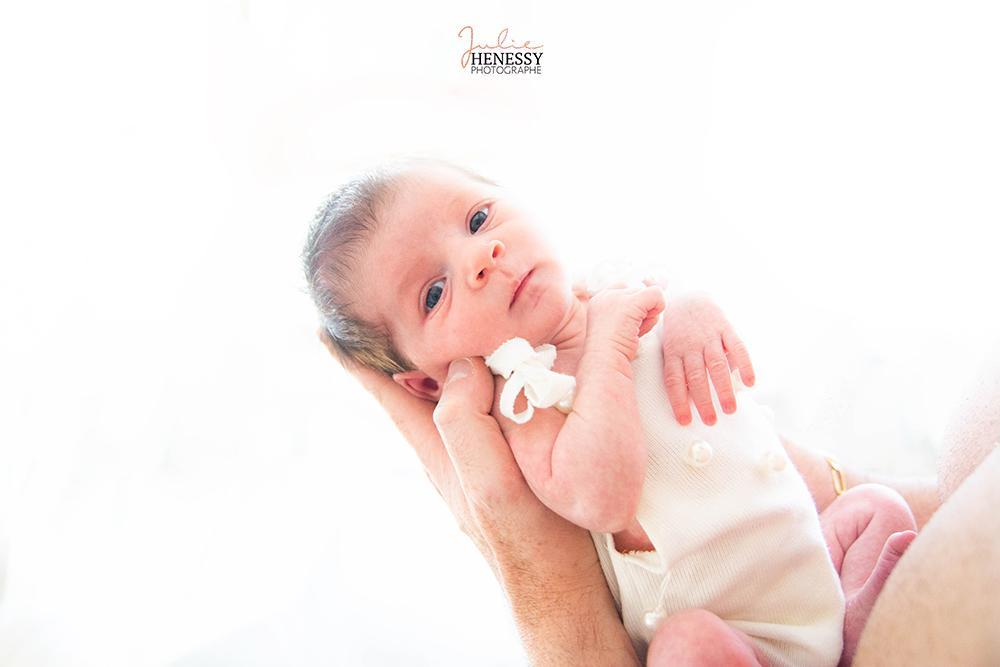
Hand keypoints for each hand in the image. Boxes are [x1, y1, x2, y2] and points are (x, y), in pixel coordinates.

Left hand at [320, 332, 643, 662]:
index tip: (325, 330)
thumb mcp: (494, 483)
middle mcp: (451, 454)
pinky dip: (482, 388)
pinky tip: (500, 380)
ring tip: (443, 334)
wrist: (564, 590)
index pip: (387, 395)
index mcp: (440, 449)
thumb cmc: (533, 540)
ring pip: (451, 402)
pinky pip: (485, 414)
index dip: (357, 363)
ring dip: (442, 369)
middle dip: (398, 353)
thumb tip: (461, 366)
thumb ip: (469, 425)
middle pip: (414, 392)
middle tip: (391, 313)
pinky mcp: (507, 468)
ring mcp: (477, 463)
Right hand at [585, 285, 665, 361]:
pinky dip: (658, 307)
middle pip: (639, 293)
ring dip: (649, 315)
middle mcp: (606, 295)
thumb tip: (655, 300)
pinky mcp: (631, 302)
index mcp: (599, 301)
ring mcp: (617, 297)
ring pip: (648, 294)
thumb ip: (632, 312)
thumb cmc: (613, 352)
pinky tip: (646, 323)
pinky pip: (656, 294)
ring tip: (634, 331)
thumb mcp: (620, 327)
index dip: (636, 307)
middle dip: (643, 312)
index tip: (629, 325)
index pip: (626, 290)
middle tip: (631, 331)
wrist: (605, 361)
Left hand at [660, 294, 754, 425]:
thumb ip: (681, 370)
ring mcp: (708, 336)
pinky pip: (737, 348)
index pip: (673, 380)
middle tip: (711, 421)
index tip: (685, 421)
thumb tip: (691, 400)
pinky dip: (745, 365)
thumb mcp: (671, 348)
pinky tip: (750, 383)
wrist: (688, 296)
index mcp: (673, 351)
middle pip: (695, 376)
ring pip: (716, 365)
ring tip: (731, 409)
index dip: (678, 401)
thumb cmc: (678, 331)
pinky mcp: (726, 327)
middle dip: (703, 401)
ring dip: (724, 389)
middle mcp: (690, 345)